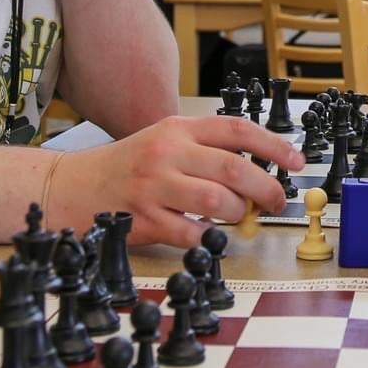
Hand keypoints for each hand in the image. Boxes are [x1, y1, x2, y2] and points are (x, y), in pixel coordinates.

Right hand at [52, 115, 303, 247]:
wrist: (71, 187)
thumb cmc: (126, 167)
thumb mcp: (164, 142)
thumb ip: (206, 150)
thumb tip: (259, 168)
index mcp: (177, 129)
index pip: (237, 129)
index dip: (274, 145)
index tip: (296, 160)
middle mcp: (167, 153)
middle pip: (235, 168)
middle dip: (266, 188)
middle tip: (276, 200)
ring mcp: (154, 187)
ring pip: (219, 202)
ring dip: (238, 214)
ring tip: (237, 217)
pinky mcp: (144, 220)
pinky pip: (192, 234)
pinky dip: (209, 239)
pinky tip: (209, 236)